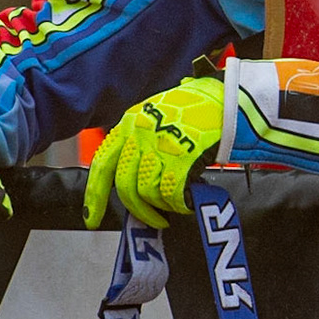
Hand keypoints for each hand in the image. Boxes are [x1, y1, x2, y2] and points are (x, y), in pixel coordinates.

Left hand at [84, 76, 224, 229]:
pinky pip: (172, 193)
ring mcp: (160, 146)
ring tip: (174, 206)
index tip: (92, 217)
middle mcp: (140, 134)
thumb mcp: (156, 115)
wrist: (226, 98)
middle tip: (149, 221)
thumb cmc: (195, 108)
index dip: (95, 195)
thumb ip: (139, 141)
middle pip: (125, 185)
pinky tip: (186, 203)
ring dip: (161, 206)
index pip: (102, 164)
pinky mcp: (183, 157)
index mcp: (130, 124)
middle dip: (136, 210)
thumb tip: (131, 176)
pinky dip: (178, 204)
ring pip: (147, 192)